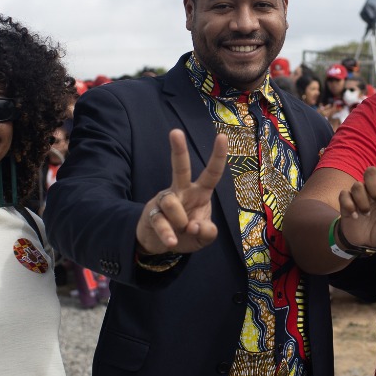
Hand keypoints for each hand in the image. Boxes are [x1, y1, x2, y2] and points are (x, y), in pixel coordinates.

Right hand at [135, 129, 227, 254]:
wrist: (161, 244)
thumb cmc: (187, 234)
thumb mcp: (204, 237)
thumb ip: (208, 232)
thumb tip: (196, 226)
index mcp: (200, 193)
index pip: (211, 173)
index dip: (218, 156)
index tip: (222, 136)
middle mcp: (182, 191)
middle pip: (180, 168)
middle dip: (178, 150)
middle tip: (175, 132)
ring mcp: (165, 201)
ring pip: (172, 203)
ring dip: (181, 222)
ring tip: (183, 231)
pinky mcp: (152, 213)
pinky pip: (161, 222)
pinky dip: (168, 234)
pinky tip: (172, 242)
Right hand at [337, 132, 375, 251]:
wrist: (362, 243)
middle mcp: (375, 190)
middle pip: (372, 171)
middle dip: (374, 187)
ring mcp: (360, 194)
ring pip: (357, 185)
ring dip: (362, 203)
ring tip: (365, 215)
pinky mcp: (346, 200)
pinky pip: (345, 195)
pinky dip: (350, 207)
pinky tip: (354, 216)